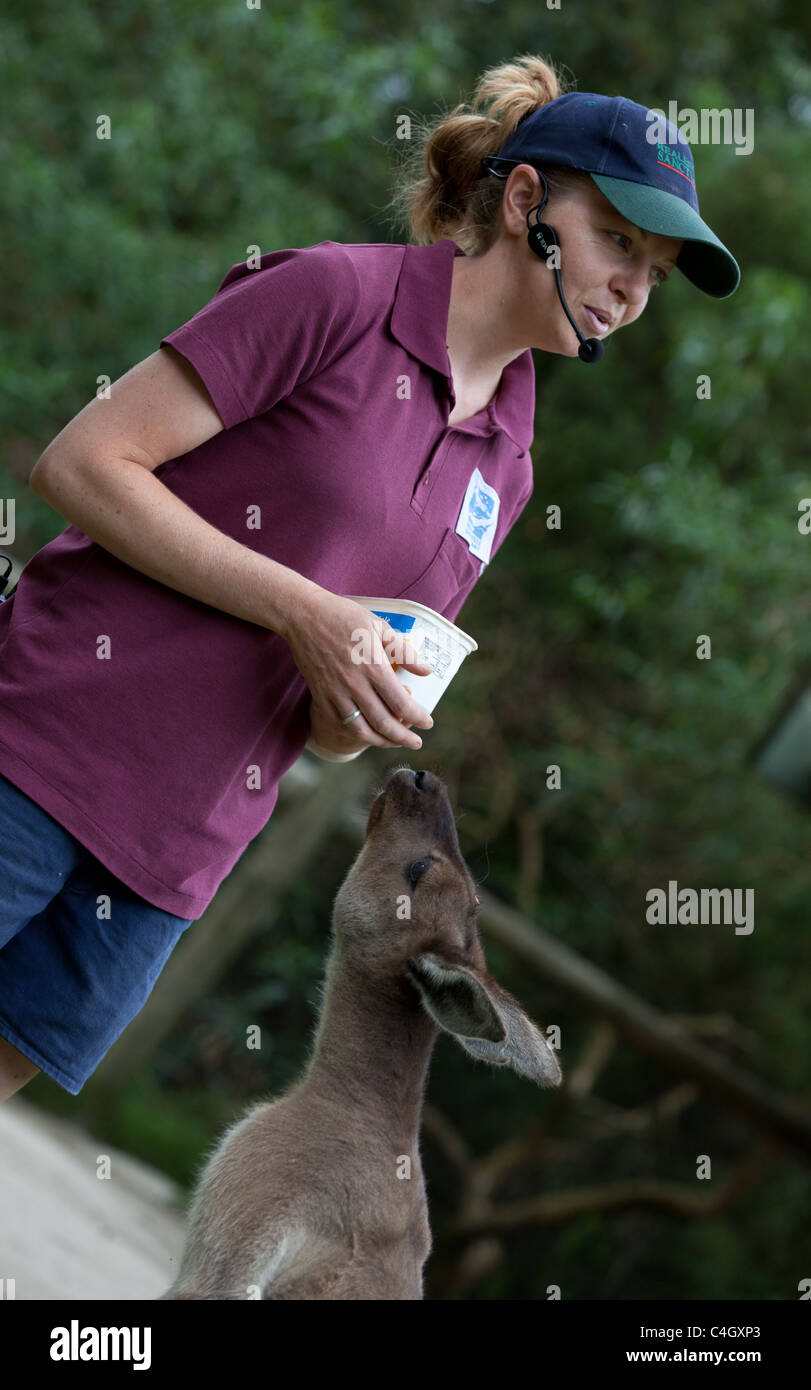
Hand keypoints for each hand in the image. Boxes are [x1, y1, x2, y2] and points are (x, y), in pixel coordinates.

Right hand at [285, 588, 434, 755]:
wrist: (303, 616)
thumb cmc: (343, 616)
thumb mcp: (379, 627)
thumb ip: (403, 651)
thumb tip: (425, 670)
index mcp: (373, 666)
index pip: (401, 702)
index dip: (417, 717)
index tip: (428, 723)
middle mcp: (355, 684)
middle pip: (383, 722)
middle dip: (403, 737)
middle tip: (417, 743)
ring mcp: (336, 692)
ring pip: (361, 729)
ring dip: (381, 741)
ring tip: (395, 743)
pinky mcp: (321, 695)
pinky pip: (341, 723)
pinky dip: (357, 733)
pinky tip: (369, 733)